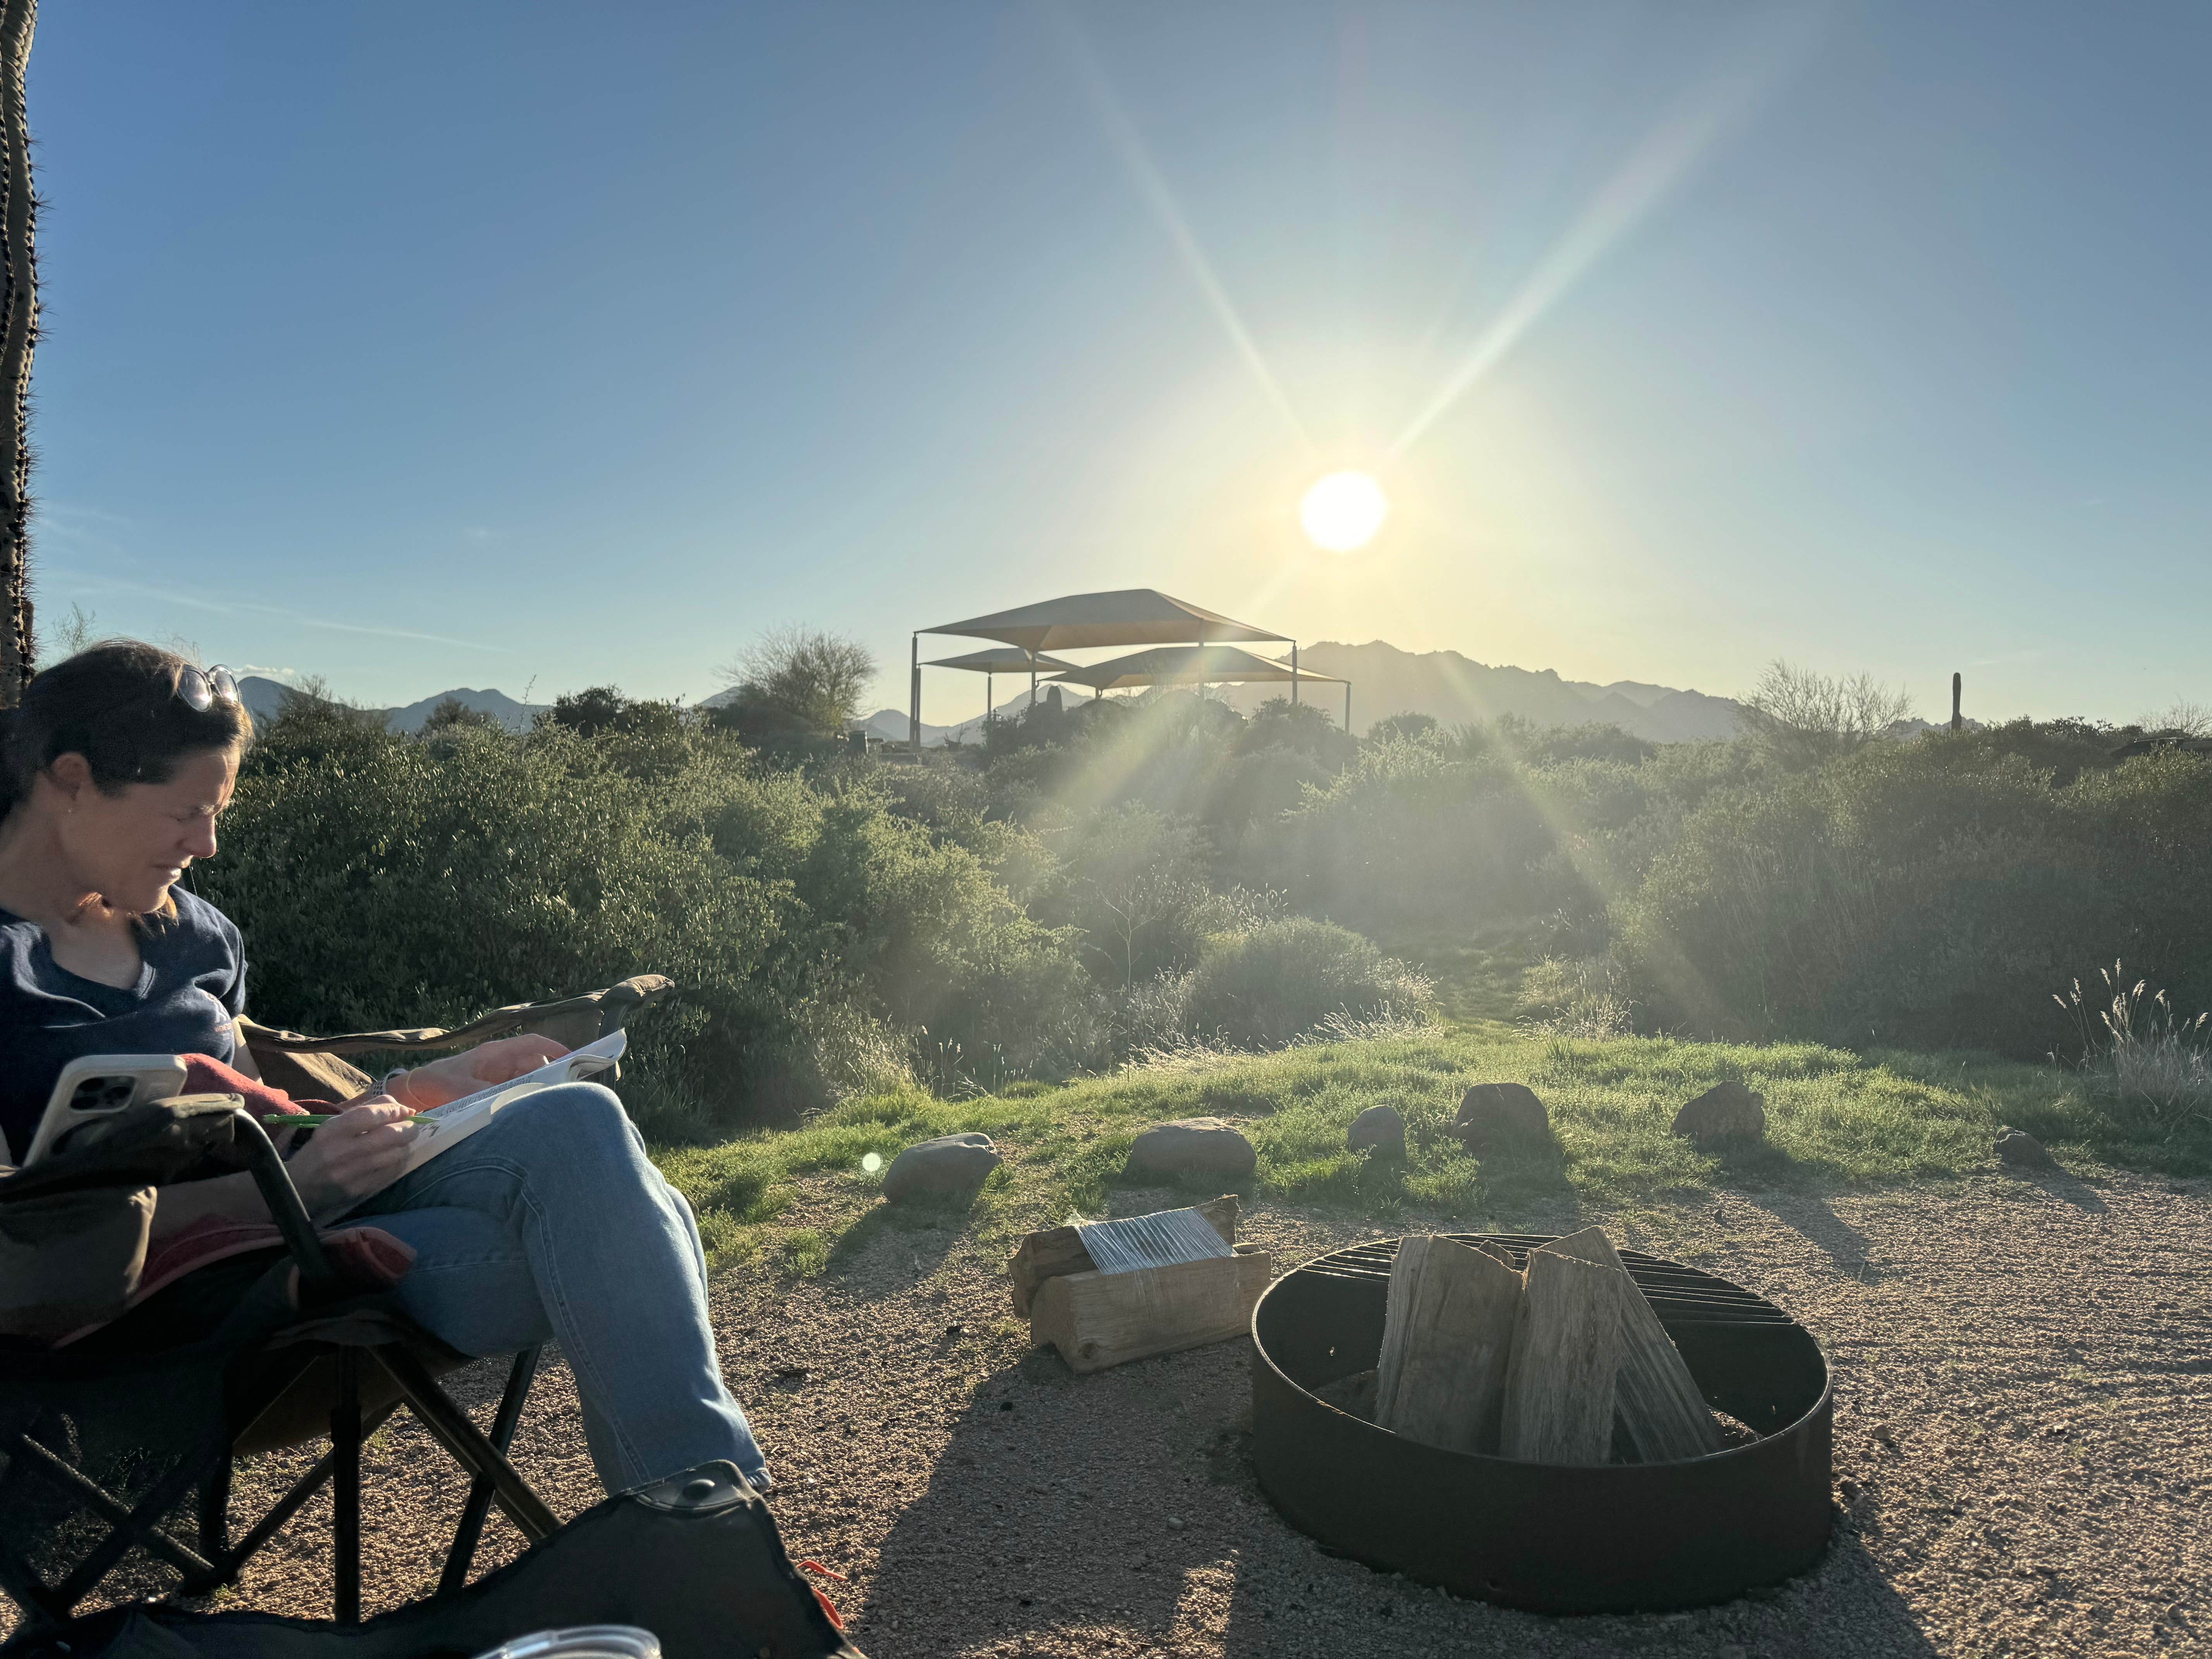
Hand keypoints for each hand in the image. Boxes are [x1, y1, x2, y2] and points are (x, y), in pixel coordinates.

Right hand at [287, 1097, 421, 1215]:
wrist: (298, 1187)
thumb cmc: (320, 1150)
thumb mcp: (333, 1126)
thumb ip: (364, 1111)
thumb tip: (399, 1105)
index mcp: (331, 1131)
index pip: (369, 1115)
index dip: (393, 1110)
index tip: (404, 1110)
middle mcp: (340, 1152)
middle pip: (389, 1135)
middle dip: (408, 1128)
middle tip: (411, 1125)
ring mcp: (350, 1174)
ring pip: (395, 1154)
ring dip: (405, 1145)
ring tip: (403, 1141)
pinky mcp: (359, 1190)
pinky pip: (391, 1172)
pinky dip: (399, 1161)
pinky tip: (395, 1157)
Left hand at [397, 1035, 572, 1109]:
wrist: (415, 1093)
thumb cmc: (436, 1082)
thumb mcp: (458, 1088)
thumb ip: (483, 1094)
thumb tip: (509, 1102)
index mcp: (495, 1054)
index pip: (531, 1044)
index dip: (554, 1048)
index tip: (573, 1058)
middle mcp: (500, 1064)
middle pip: (535, 1064)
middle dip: (549, 1075)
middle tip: (562, 1092)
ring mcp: (498, 1078)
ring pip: (528, 1080)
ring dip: (536, 1090)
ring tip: (545, 1105)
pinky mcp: (494, 1092)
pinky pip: (516, 1093)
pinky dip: (524, 1101)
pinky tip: (527, 1113)